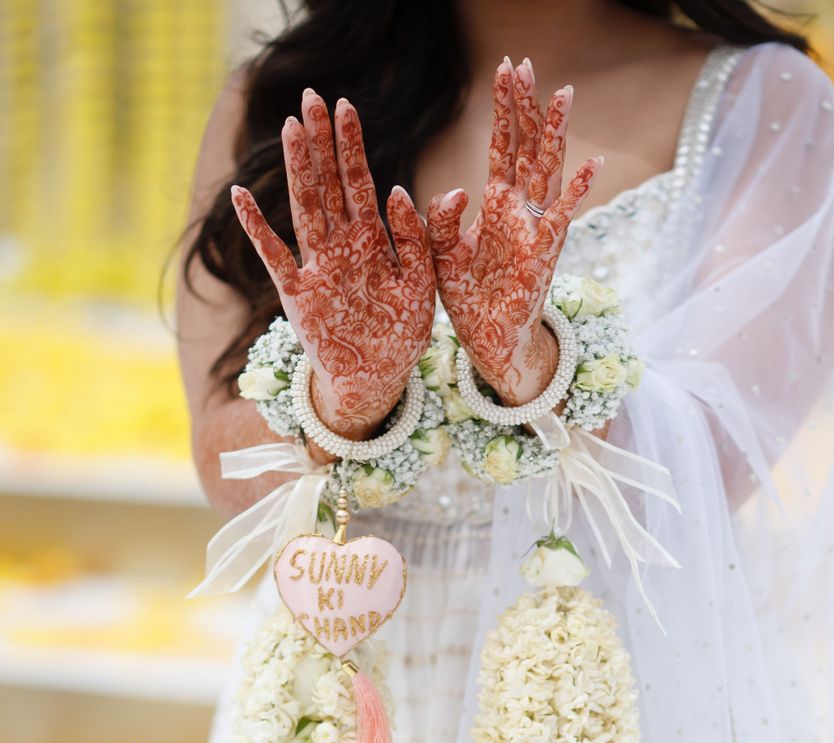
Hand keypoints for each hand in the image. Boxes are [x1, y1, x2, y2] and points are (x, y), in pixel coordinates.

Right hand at [232, 91, 435, 440]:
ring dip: (297, 169)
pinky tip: (239, 197)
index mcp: (373, 240)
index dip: (351, 145)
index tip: (345, 105)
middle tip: (310, 96)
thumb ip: (417, 239)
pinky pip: (273, 256)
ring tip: (290, 129)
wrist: (377, 383)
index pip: (359, 182)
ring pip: (303, 208)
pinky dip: (256, 228)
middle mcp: (341, 246)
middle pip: (327, 184)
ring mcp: (316, 267)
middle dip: (320, 142)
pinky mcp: (297, 295)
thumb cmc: (401, 336)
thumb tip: (402, 190)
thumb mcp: (422, 285)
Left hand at [427, 58, 600, 405]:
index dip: (506, 109)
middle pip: (528, 147)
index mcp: (497, 204)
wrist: (488, 339)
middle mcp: (521, 209)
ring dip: (554, 134)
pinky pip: (562, 217)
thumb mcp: (441, 253)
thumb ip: (442, 218)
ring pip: (547, 170)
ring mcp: (536, 228)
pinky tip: (590, 165)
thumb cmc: (469, 297)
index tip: (506, 68)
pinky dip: (576, 191)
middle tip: (525, 65)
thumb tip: (457, 189)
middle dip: (526, 107)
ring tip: (563, 94)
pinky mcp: (544, 253)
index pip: (504, 146)